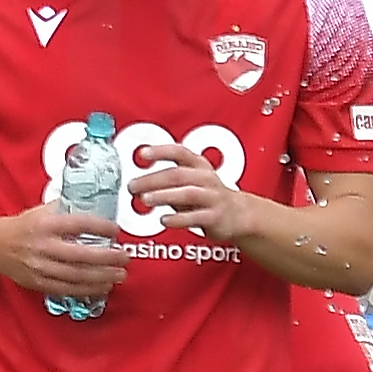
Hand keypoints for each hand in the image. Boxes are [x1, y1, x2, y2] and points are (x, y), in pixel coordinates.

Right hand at [0, 204, 130, 302]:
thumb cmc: (22, 227)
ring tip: (119, 274)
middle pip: (80, 255)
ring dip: (102, 277)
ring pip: (76, 276)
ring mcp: (40, 267)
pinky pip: (67, 289)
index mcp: (45, 225)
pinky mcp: (39, 283)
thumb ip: (67, 208)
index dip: (100, 227)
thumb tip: (93, 204)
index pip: (78, 224)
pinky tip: (103, 286)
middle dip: (107, 258)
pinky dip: (88, 289)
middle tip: (124, 258)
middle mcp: (42, 246)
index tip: (115, 230)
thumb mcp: (42, 210)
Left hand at [128, 143, 256, 243]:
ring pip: (187, 194)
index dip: (160, 151)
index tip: (142, 154)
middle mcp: (206, 178)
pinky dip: (178, 219)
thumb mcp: (191, 180)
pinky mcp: (215, 217)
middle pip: (177, 175)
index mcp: (198, 165)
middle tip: (133, 186)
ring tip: (145, 199)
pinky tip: (164, 220)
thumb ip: (166, 179)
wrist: (239, 214)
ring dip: (164, 196)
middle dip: (152, 180)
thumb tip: (137, 182)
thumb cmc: (208, 196)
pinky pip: (196, 217)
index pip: (179, 152)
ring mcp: (212, 197)